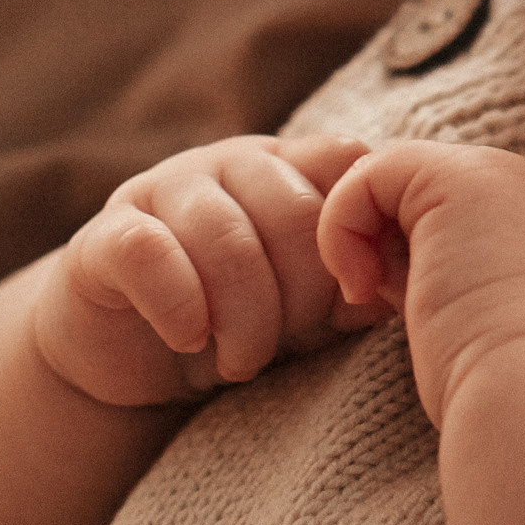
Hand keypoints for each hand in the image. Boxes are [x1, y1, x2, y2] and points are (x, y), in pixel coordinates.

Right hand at [34, 134, 383, 407]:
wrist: (132, 363)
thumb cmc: (240, 324)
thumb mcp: (313, 307)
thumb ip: (360, 280)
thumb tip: (418, 275)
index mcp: (290, 167)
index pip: (345, 162)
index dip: (359, 233)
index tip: (357, 298)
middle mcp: (230, 163)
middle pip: (293, 210)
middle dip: (302, 294)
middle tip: (290, 346)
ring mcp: (164, 190)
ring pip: (226, 238)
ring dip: (245, 317)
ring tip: (242, 363)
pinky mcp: (106, 236)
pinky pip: (151, 253)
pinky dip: (181, 306)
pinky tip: (191, 341)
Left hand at [319, 143, 524, 424]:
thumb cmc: (519, 402)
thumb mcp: (497, 345)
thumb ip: (467, 304)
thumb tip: (406, 293)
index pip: (460, 233)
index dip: (415, 272)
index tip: (416, 329)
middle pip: (425, 202)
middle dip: (388, 253)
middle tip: (390, 316)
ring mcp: (501, 178)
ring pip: (395, 184)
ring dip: (365, 242)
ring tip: (377, 305)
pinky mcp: (457, 175)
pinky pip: (369, 174)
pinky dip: (342, 227)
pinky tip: (362, 288)